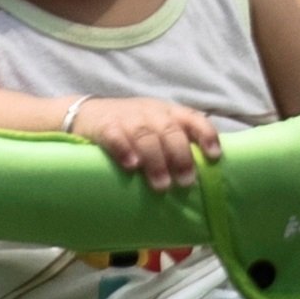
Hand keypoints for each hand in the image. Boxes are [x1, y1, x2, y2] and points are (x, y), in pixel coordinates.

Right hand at [70, 96, 220, 189]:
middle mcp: (152, 113)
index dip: (206, 135)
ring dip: (156, 160)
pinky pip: (115, 136)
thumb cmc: (131, 127)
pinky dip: (124, 149)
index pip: (193, 118)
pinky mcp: (105, 125)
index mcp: (169, 113)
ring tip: (161, 185)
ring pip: (146, 135)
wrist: (85, 114)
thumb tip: (202, 176)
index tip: (214, 156)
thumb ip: (176, 143)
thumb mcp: (157, 127)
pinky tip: (130, 165)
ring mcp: (128, 118)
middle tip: (185, 182)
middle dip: (181, 157)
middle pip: (171, 131)